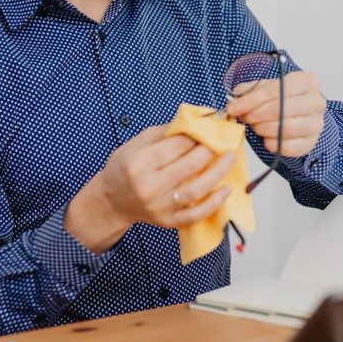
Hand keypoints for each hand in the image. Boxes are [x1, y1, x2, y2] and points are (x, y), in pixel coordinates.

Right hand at [65, 124, 235, 250]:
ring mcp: (159, 207)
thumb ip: (163, 132)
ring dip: (218, 172)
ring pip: (196, 190)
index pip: (175, 146)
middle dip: (209, 150)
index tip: (207, 128)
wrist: (112, 202)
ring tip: (230, 158)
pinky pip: (196, 215)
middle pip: (188, 166)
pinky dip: (214, 204)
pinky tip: (227, 190)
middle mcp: (148, 187)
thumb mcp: (135, 144)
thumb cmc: (124, 169)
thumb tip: (194, 119)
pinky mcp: (168, 222)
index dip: (195, 135)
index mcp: (137, 164)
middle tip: (220, 140)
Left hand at [225, 71, 325, 156]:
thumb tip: (235, 101)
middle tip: (245, 117)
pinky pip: (287, 147)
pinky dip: (271, 143)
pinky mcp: (311, 143)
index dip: (251, 100)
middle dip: (256, 114)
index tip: (234, 107)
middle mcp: (316, 102)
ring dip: (263, 129)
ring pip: (285, 128)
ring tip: (256, 126)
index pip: (276, 90)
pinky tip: (266, 138)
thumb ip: (251, 91)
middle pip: (282, 109)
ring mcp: (316, 124)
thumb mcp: (268, 88)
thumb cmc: (283, 99)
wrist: (300, 116)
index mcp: (307, 81)